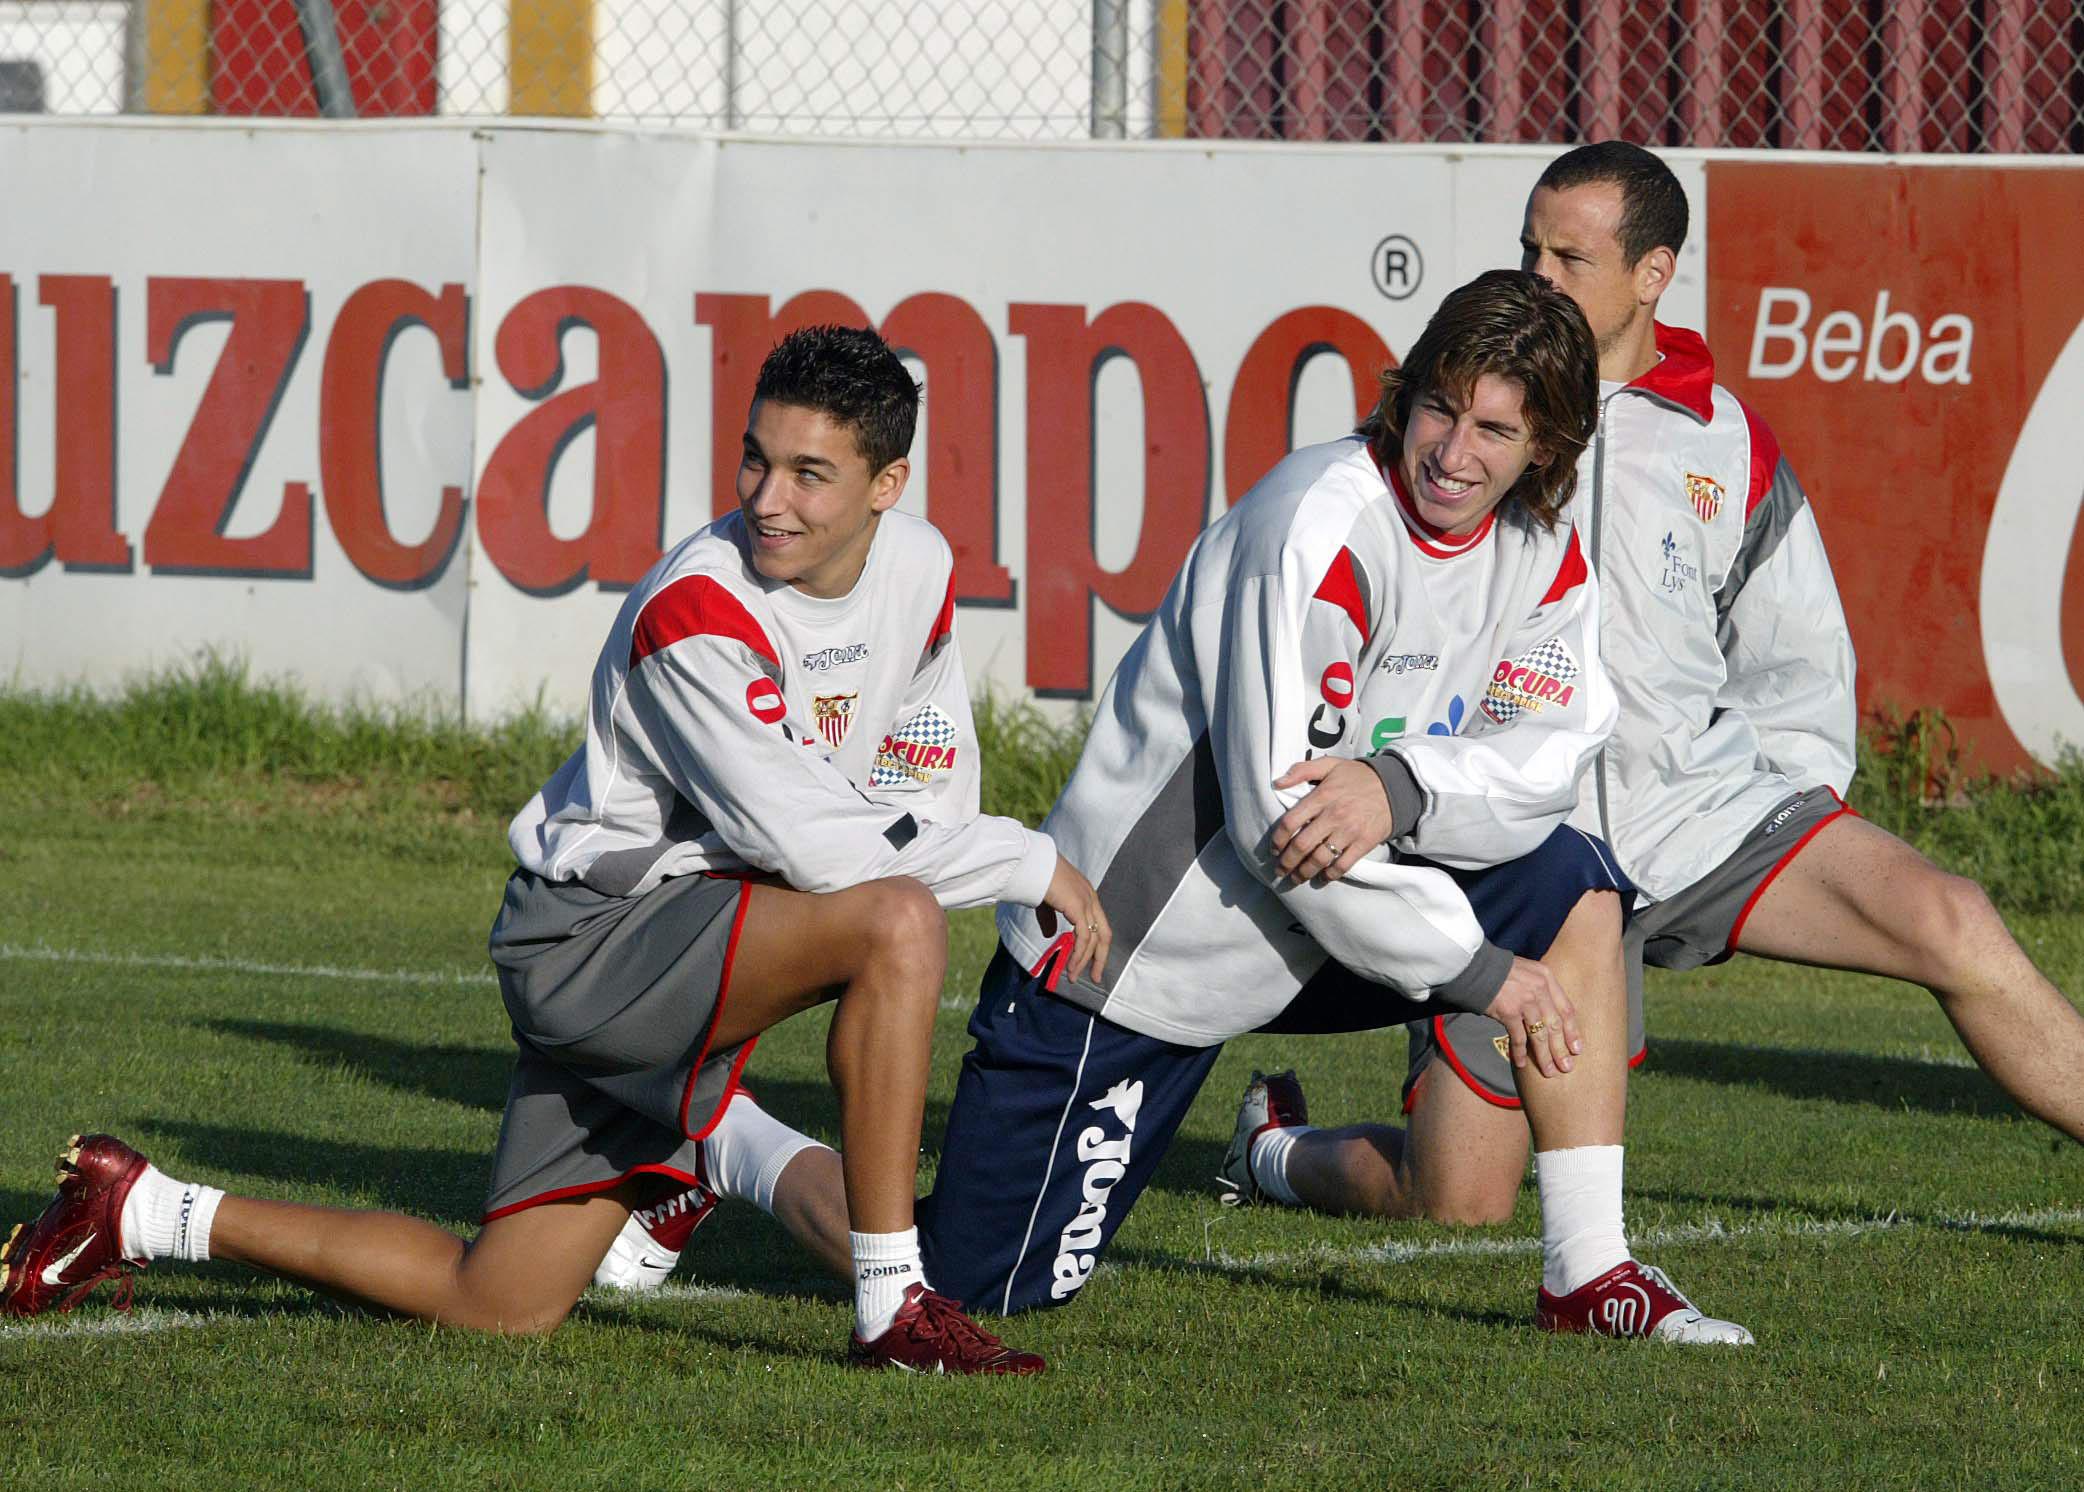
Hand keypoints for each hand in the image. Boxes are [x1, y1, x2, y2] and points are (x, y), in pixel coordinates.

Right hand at [1038, 855, 1110, 983]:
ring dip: (1083, 961)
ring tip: (1073, 977)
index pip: (1098, 924)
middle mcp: (1091, 899)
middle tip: (1095, 977)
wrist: (1032, 863)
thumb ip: (1049, 918)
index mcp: (1086, 895)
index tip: (1089, 961)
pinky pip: (1084, 937)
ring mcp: (1087, 902)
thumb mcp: (1046, 902)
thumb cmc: (1036, 877)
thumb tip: (1049, 935)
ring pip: (1093, 939)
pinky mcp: (1079, 908)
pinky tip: (1071, 965)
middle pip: (1104, 935)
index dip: (1096, 944)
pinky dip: (1078, 954)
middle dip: (1100, 958)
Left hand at [1270, 757, 1394, 882]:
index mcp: (1321, 797)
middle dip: (1287, 862)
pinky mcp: (1364, 843)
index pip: (1290, 822)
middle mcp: (1333, 815)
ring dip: (1304, 872)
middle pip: (1301, 845)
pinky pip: (1343, 864)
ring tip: (1296, 878)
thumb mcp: (1330, 765)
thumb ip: (1302, 770)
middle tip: (1280, 870)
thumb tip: (1277, 782)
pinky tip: (1322, 877)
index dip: (1278, 839)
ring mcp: (1349, 831)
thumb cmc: (1358, 776)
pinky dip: (1330, 875)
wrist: (1395, 786)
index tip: (1274, 849)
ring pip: (1319, 858)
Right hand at [1481, 957, 1580, 1077]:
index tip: (1577, 1050)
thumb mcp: (1528, 972)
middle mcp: (1540, 990)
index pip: (1566, 1009)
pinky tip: (1520, 1064)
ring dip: (1544, 1056)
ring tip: (1549, 1072)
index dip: (1573, 1032)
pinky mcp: (1509, 1012)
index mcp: (1547, 979)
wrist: (1475, 967)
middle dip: (1561, 1049)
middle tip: (1566, 1068)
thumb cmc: (1500, 971)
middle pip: (1555, 1026)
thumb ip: (1540, 988)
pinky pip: (1518, 1037)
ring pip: (1540, 1035)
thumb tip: (1549, 1013)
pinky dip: (1519, 1052)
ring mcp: (1525, 1001)